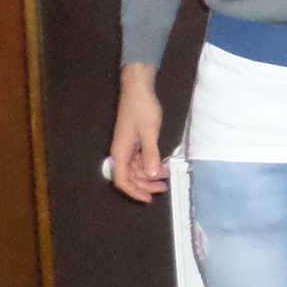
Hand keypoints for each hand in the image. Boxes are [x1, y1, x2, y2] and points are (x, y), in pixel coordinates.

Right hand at [110, 68, 165, 202]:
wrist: (138, 88)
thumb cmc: (142, 108)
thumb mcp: (149, 132)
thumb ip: (150, 154)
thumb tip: (150, 174)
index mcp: (120, 151)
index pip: (122, 180)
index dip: (134, 191)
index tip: (148, 198)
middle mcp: (121, 151)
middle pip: (130, 177)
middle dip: (146, 184)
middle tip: (164, 187)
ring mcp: (127, 146)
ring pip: (136, 169)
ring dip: (149, 174)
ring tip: (166, 174)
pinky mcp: (133, 141)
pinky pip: (139, 159)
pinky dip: (149, 164)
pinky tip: (161, 164)